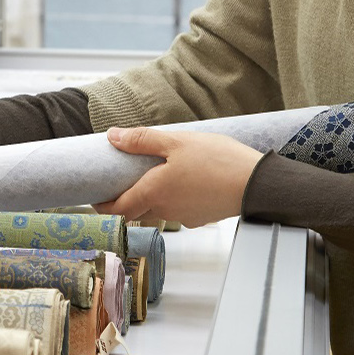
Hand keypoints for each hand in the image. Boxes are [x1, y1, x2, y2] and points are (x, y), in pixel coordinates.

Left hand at [94, 126, 261, 227]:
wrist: (259, 184)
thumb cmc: (218, 161)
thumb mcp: (176, 141)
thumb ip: (142, 140)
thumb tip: (112, 137)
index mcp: (154, 193)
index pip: (117, 209)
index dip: (102, 205)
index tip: (94, 197)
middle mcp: (166, 211)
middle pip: (136, 210)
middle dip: (125, 198)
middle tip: (121, 179)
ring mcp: (185, 217)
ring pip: (157, 210)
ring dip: (149, 197)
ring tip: (151, 174)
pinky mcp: (201, 217)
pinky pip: (177, 210)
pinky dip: (171, 198)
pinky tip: (181, 180)